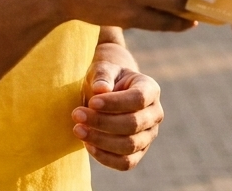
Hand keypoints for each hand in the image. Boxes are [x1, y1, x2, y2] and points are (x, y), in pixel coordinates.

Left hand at [72, 44, 162, 170]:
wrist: (105, 94)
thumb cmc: (105, 79)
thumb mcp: (102, 69)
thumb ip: (102, 76)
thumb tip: (101, 89)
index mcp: (150, 89)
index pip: (138, 99)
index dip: (115, 103)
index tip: (91, 102)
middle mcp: (155, 114)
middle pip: (133, 124)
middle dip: (102, 122)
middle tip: (76, 115)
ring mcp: (149, 135)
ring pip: (129, 146)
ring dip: (101, 140)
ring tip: (78, 129)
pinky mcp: (138, 152)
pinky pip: (126, 163)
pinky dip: (105, 157)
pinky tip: (87, 145)